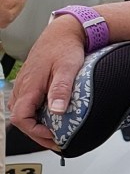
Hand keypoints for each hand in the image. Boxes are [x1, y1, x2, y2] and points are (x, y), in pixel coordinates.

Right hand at [9, 18, 85, 150]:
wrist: (64, 32)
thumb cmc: (65, 47)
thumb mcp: (67, 68)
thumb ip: (61, 89)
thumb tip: (56, 110)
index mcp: (29, 85)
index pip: (20, 118)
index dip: (35, 132)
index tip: (53, 136)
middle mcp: (23, 86)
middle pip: (19, 119)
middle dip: (36, 133)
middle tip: (56, 141)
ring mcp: (24, 85)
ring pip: (21, 112)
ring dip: (35, 125)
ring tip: (53, 133)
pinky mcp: (30, 83)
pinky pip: (26, 104)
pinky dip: (35, 115)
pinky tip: (50, 118)